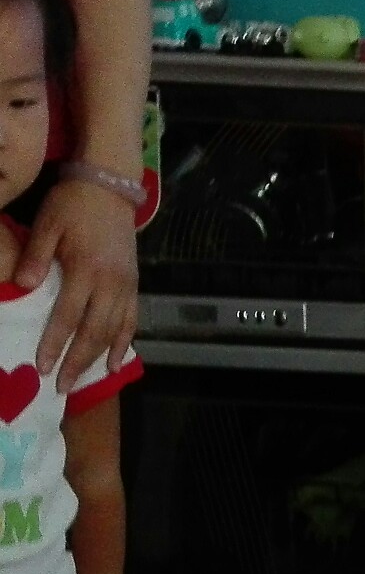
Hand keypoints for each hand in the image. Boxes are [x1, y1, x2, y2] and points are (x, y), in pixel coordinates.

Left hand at [26, 179, 139, 394]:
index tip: (41, 366)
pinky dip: (122, 343)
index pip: (67, 315)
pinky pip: (131, 321)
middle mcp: (110, 284)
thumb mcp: (46, 223)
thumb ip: (36, 256)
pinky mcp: (134, 285)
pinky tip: (114, 361)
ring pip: (114, 331)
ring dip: (98, 357)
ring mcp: (126, 287)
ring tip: (84, 379)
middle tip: (60, 385)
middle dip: (76, 360)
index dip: (53, 343)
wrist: (110, 188)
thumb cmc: (72, 205)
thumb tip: (23, 287)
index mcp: (86, 270)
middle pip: (93, 331)